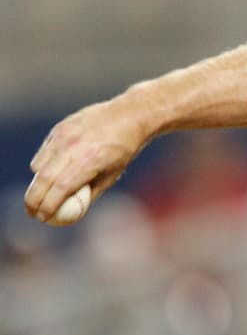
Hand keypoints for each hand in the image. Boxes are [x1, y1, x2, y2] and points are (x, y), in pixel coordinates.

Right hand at [25, 97, 150, 224]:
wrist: (127, 117)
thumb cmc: (123, 151)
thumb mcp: (111, 176)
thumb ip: (90, 194)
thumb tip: (72, 212)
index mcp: (90, 161)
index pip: (61, 188)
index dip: (48, 205)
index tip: (42, 218)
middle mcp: (74, 148)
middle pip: (43, 179)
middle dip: (33, 200)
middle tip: (31, 212)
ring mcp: (65, 136)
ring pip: (39, 166)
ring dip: (37, 183)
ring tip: (43, 193)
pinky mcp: (60, 129)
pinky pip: (44, 153)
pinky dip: (43, 166)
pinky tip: (51, 172)